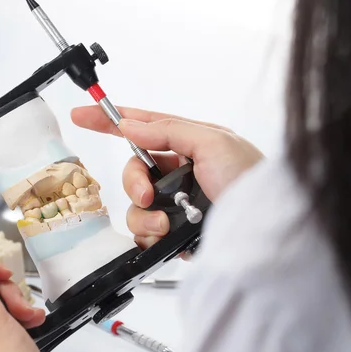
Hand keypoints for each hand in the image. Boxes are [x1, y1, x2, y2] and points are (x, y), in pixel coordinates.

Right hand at [71, 106, 262, 248]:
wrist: (268, 234)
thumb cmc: (252, 182)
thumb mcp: (214, 142)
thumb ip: (168, 130)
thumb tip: (131, 125)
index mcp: (189, 145)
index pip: (142, 127)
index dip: (110, 120)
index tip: (83, 114)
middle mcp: (180, 173)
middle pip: (134, 170)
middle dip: (134, 182)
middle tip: (148, 194)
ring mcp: (176, 204)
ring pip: (135, 204)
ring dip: (144, 214)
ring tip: (165, 224)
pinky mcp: (174, 233)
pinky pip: (143, 232)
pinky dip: (148, 236)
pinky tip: (166, 237)